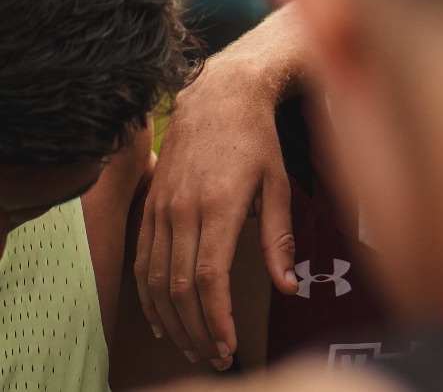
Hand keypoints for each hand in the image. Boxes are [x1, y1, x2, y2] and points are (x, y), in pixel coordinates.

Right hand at [135, 14, 304, 368]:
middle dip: (196, 331)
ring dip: (172, 321)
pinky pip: (142, 262)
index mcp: (219, 206)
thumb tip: (289, 287)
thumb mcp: (280, 184)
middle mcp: (183, 211)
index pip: (209, 278)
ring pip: (155, 281)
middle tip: (216, 357)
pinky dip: (150, 297)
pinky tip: (164, 320)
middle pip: (179, 288)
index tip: (229, 344)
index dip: (216, 318)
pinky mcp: (149, 207)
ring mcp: (160, 209)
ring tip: (194, 347)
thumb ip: (280, 238)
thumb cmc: (257, 139)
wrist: (217, 96)